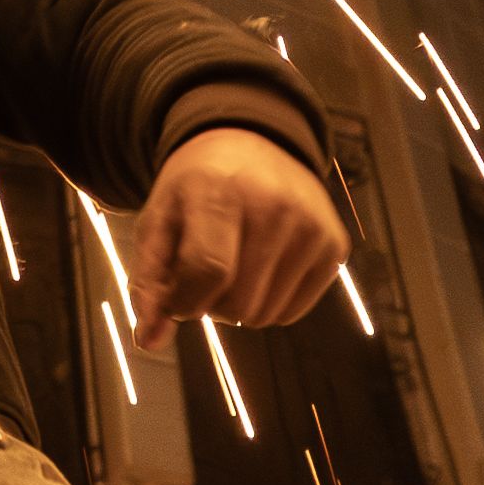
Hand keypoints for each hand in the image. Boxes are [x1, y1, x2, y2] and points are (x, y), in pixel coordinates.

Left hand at [125, 127, 348, 350]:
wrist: (249, 142)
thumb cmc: (195, 188)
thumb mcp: (158, 223)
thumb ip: (149, 282)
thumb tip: (148, 341)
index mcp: (220, 190)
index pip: (207, 272)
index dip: (185, 301)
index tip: (178, 294)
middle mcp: (275, 205)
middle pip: (238, 305)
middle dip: (211, 303)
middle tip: (207, 269)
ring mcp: (311, 225)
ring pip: (265, 316)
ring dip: (241, 304)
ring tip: (235, 263)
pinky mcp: (335, 244)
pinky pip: (293, 313)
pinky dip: (270, 302)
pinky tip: (262, 266)